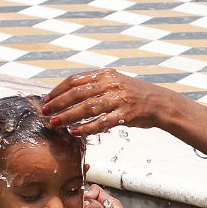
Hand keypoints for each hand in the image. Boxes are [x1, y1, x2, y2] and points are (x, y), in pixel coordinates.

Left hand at [42, 69, 158, 135]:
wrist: (161, 103)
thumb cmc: (136, 96)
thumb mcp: (116, 84)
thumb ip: (96, 86)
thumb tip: (72, 95)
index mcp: (106, 75)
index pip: (75, 80)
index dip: (58, 90)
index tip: (47, 99)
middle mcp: (111, 85)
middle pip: (78, 93)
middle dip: (59, 103)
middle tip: (45, 112)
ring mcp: (119, 99)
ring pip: (87, 108)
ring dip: (69, 116)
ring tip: (56, 123)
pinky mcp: (126, 115)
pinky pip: (102, 122)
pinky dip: (87, 128)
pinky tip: (75, 132)